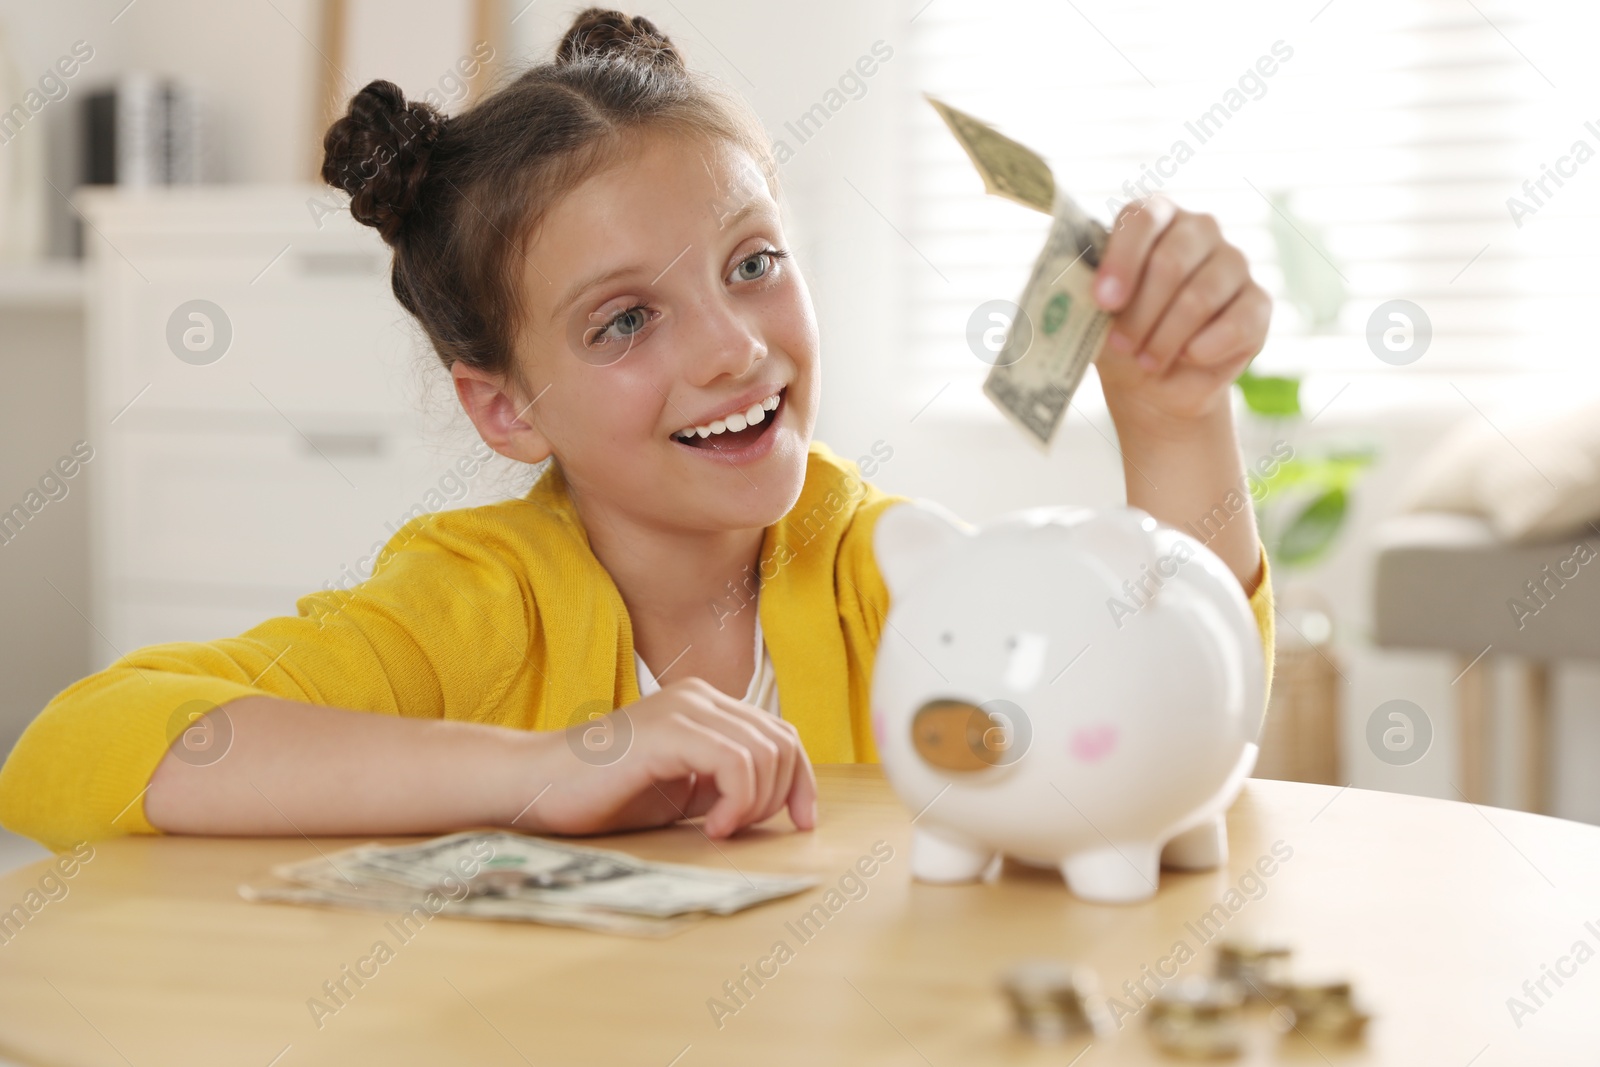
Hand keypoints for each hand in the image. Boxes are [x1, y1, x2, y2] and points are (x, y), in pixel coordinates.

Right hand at [518, 678, 817, 838]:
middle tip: (737, 830)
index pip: (780, 734)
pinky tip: (711, 827)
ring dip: (755, 804)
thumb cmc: (599, 794)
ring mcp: (685, 708)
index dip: (801, 781)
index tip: (800, 824)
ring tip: (718, 830)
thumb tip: (777, 802)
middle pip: (782, 742)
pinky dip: (737, 802)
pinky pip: (737, 763)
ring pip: (766, 752)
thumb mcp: (679, 792)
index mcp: (704, 706)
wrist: (535, 785)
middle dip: (780, 797)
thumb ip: (723, 786)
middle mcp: (700, 697)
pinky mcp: (669, 730)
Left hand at [1091, 197, 1270, 428]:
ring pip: (1201, 296)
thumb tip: (1074, 288)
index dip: (1121, 260)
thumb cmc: (1118, 336)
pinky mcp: (1258, 301)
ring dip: (1167, 337)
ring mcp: (1233, 262)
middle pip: (1171, 261)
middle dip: (1140, 313)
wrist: (1153, 382)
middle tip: (1122, 346)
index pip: (1141, 218)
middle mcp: (1198, 230)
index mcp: (1153, 218)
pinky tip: (1188, 358)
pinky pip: (1238, 322)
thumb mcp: (1093, 315)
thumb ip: (1085, 293)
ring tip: (1147, 362)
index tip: (1103, 302)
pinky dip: (1206, 348)